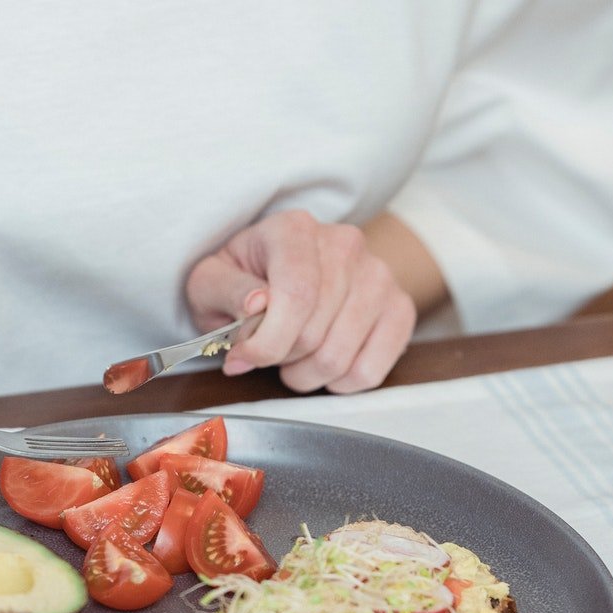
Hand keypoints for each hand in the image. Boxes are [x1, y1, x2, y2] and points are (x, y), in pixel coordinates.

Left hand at [185, 210, 417, 394]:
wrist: (284, 270)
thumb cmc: (243, 279)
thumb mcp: (211, 280)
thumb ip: (226, 291)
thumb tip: (257, 304)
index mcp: (295, 229)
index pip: (296, 294)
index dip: (268, 341)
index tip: (244, 356)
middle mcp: (345, 244)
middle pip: (314, 334)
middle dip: (281, 358)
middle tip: (268, 350)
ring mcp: (379, 276)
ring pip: (340, 358)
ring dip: (306, 374)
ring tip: (293, 357)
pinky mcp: (400, 308)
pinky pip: (370, 372)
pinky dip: (339, 383)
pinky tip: (323, 363)